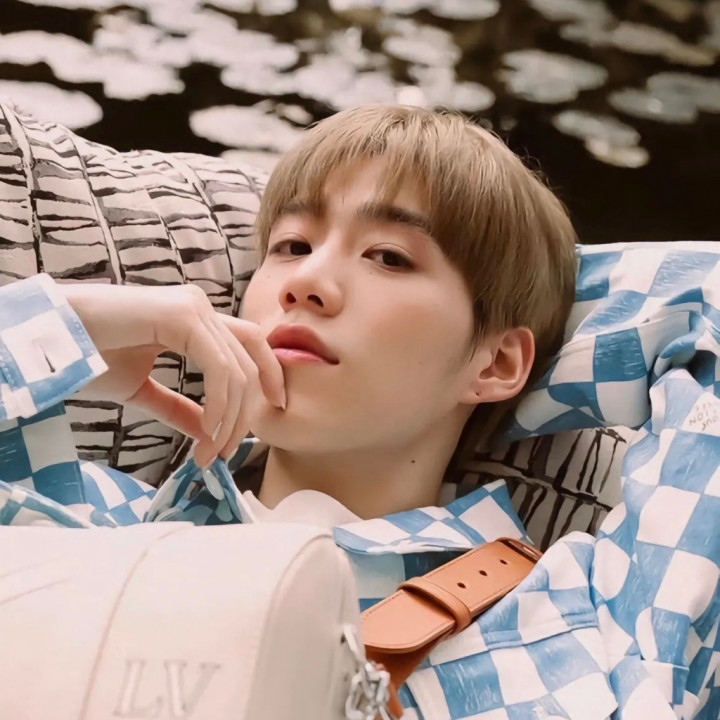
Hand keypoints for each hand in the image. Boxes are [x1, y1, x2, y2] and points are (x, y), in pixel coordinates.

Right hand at [60, 282, 285, 467]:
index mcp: (195, 320)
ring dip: (230, 419)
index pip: (250, 346)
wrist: (48, 341)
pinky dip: (219, 404)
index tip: (273, 412)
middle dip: (244, 415)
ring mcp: (193, 307)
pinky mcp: (181, 315)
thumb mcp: (144, 390)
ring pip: (237, 370)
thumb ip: (181, 408)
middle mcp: (200, 307)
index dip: (269, 377)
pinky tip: (206, 431)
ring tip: (210, 453)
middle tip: (223, 453)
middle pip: (248, 364)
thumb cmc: (88, 357)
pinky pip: (219, 367)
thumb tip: (211, 431)